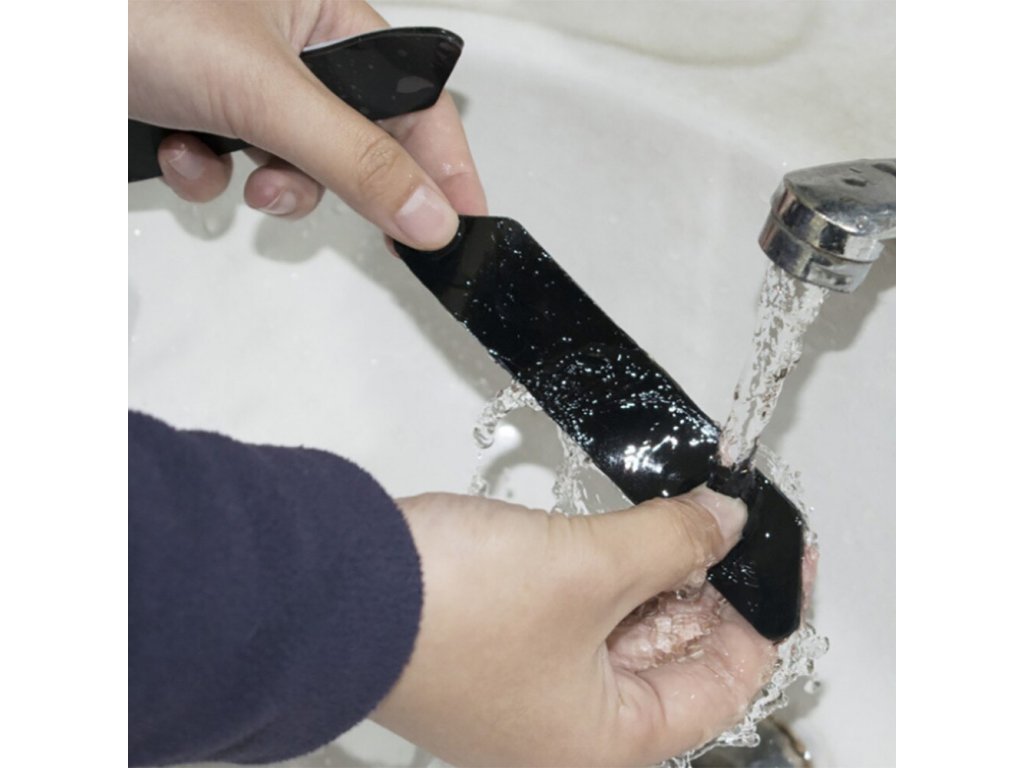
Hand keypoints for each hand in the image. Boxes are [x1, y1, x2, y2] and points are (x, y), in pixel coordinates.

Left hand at [128, 0, 485, 246]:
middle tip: (335, 209)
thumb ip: (355, 159)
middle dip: (331, 181)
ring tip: (233, 167)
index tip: (462, 221)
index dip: (445, 164)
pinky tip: (180, 150)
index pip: (416, 102)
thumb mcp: (264, 90)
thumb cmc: (131, 7)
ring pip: (290, 164)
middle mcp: (288, 47)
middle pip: (354, 142)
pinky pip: (230, 167)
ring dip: (263, 183)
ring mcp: (239, 82)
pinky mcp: (195, 111)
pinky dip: (208, 175)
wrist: (30, 26)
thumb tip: (429, 214)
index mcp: (326, 16)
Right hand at [375, 487, 776, 766]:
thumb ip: (673, 541)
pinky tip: (626, 531)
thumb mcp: (590, 567)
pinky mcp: (505, 647)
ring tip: (679, 516)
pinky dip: (609, 572)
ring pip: (627, 630)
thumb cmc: (448, 614)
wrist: (340, 588)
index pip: (726, 687)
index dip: (759, 616)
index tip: (780, 559)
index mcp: (605, 745)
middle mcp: (570, 732)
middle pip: (675, 657)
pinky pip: (582, 613)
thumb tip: (725, 523)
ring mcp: (534, 690)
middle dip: (704, 585)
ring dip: (656, 572)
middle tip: (724, 521)